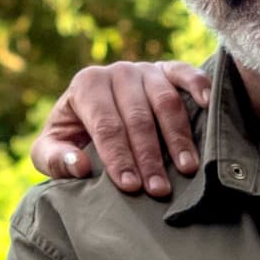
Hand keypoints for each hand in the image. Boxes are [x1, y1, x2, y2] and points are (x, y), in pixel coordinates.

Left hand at [31, 58, 211, 198]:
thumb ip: (56, 159)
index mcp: (86, 85)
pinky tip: (209, 105)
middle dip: (149, 157)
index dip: (118, 157)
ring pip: (166, 102)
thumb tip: (79, 165)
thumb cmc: (71, 136)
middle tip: (159, 190)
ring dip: (178, 138)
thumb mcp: (50, 150)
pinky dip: (199, 85)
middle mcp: (116, 72)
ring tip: (187, 170)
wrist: (88, 111)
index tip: (130, 187)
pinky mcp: (167, 70)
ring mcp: (144, 69)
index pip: (106, 126)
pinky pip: (185, 73)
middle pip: (138, 118)